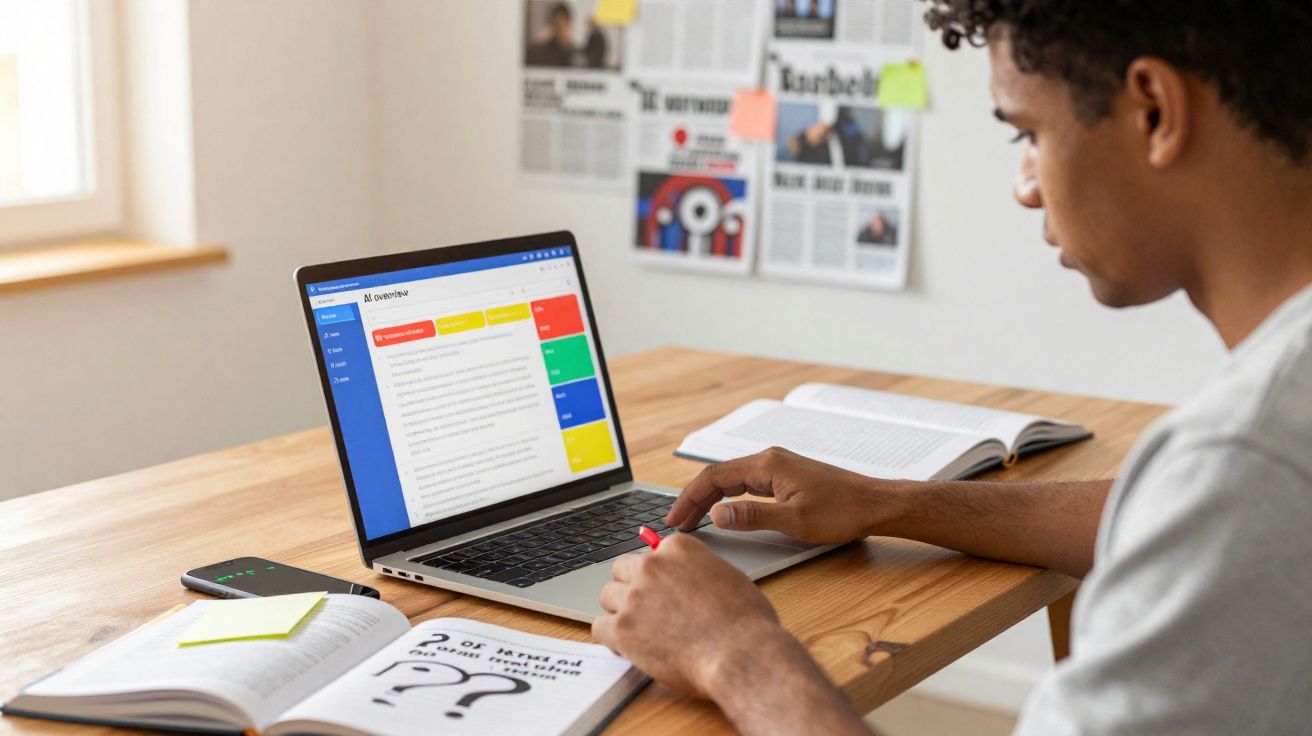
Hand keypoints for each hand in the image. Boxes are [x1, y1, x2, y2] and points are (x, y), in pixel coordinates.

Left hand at [591, 533, 789, 697]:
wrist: (740, 653)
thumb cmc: (745, 621)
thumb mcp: (726, 577)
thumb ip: (697, 571)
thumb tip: (689, 578)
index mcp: (678, 549)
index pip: (650, 554)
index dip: (654, 574)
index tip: (659, 588)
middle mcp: (651, 566)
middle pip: (621, 569)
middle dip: (630, 587)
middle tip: (645, 608)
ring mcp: (634, 597)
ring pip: (607, 596)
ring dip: (619, 611)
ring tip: (638, 629)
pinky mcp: (623, 629)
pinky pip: (600, 627)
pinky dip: (611, 638)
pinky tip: (628, 646)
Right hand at [666, 446, 905, 543]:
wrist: (875, 504)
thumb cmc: (842, 512)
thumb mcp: (794, 521)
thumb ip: (751, 517)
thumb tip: (717, 515)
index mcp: (768, 465)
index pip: (715, 477)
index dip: (690, 498)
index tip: (674, 518)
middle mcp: (770, 460)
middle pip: (720, 476)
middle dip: (694, 499)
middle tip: (677, 523)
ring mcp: (779, 467)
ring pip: (733, 480)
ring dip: (711, 499)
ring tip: (693, 520)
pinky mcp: (787, 477)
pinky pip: (747, 483)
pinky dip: (729, 497)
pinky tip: (724, 511)